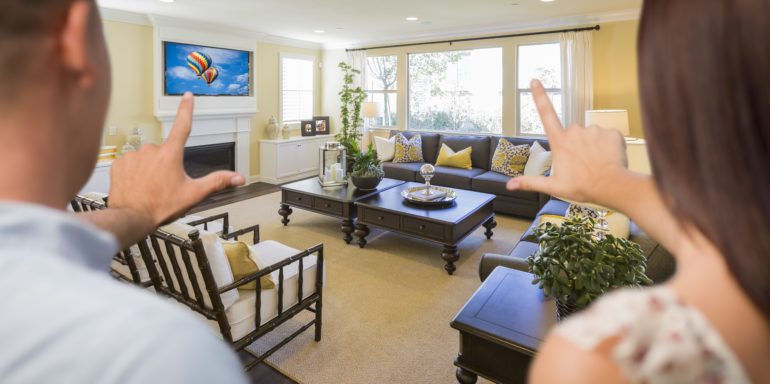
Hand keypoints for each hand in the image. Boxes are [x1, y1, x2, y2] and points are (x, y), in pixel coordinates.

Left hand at [108, 92, 244, 226]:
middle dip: (166, 164)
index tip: (187, 96)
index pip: (182, 125)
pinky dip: (134, 174)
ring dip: (149, 169)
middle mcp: (151, 150)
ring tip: (150, 188)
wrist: (130, 218)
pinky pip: (131, 164)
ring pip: (146, 158)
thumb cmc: (160, 207)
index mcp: (171, 154)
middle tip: (165, 185)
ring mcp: (133, 156)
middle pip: (164, 151)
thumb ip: (217, 182)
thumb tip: (238, 178)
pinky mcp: (119, 164)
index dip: (186, 109)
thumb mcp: (193, 195)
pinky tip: (136, 186)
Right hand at [507, 80, 628, 206]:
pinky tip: (609, 160)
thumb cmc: (582, 186)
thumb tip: (509, 185)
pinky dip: (609, 148)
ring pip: (592, 136)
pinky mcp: (611, 132)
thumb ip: (530, 182)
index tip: (535, 81)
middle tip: (582, 164)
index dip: (540, 96)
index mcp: (559, 141)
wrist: (611, 186)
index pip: (546, 114)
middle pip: (574, 134)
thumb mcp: (553, 186)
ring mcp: (593, 130)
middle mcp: (574, 131)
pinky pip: (608, 138)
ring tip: (596, 164)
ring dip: (594, 147)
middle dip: (577, 145)